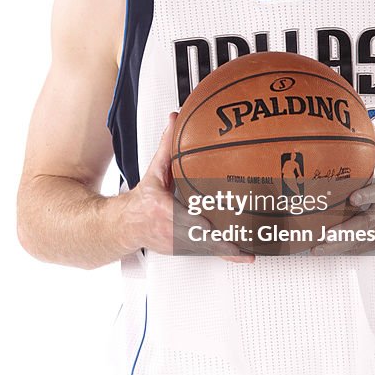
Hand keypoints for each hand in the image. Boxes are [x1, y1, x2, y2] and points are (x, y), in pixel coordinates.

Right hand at [120, 113, 254, 262]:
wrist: (125, 225)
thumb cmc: (141, 201)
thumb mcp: (154, 171)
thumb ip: (166, 146)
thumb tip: (175, 120)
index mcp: (163, 209)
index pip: (183, 218)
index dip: (200, 223)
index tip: (213, 225)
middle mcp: (171, 229)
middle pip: (200, 236)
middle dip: (223, 240)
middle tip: (245, 242)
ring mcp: (177, 242)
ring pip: (205, 248)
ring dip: (227, 250)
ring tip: (249, 251)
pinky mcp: (181, 249)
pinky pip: (204, 252)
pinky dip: (222, 253)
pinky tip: (241, 255)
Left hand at [310, 130, 374, 255]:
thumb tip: (364, 125)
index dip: (369, 195)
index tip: (354, 198)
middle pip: (367, 223)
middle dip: (344, 231)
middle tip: (324, 235)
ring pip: (361, 239)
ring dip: (338, 245)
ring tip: (317, 248)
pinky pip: (364, 247)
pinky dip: (345, 250)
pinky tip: (328, 251)